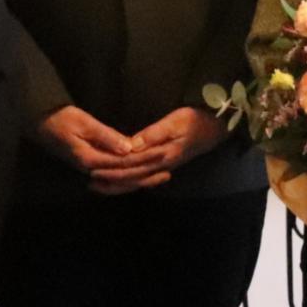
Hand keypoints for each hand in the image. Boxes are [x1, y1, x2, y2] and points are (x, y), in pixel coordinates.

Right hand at [36, 105, 165, 187]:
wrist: (38, 123)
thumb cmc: (59, 118)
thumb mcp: (83, 122)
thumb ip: (106, 136)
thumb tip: (129, 148)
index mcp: (89, 159)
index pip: (124, 163)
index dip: (145, 158)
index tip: (163, 152)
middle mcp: (90, 169)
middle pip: (124, 176)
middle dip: (147, 172)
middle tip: (168, 167)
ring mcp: (88, 170)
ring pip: (119, 180)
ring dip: (140, 179)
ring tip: (161, 175)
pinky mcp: (88, 166)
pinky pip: (112, 177)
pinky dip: (127, 178)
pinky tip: (139, 177)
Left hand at [91, 107, 229, 195]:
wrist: (215, 129)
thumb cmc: (195, 121)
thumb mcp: (176, 122)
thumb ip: (155, 134)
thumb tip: (133, 145)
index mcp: (161, 156)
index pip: (132, 166)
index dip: (113, 168)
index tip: (95, 168)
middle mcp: (160, 166)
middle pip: (132, 177)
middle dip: (111, 180)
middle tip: (91, 181)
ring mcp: (162, 167)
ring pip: (137, 180)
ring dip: (118, 183)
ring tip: (99, 185)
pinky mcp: (163, 164)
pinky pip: (143, 177)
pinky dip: (130, 180)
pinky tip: (120, 180)